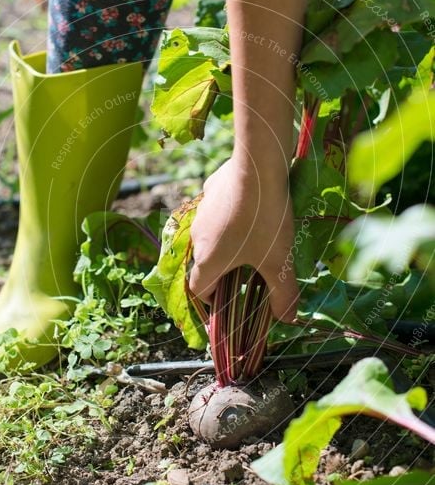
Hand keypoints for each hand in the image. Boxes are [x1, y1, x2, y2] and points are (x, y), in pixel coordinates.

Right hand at [189, 157, 298, 321]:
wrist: (258, 164)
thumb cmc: (265, 219)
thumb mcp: (279, 261)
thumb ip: (284, 294)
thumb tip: (287, 320)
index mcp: (208, 260)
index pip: (199, 289)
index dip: (212, 301)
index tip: (230, 301)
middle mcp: (198, 237)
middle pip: (207, 262)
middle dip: (227, 270)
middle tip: (253, 271)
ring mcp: (202, 210)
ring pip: (213, 234)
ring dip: (230, 241)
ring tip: (258, 237)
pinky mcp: (212, 188)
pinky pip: (219, 209)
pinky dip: (233, 214)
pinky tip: (255, 207)